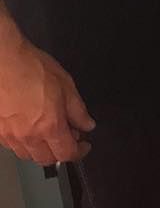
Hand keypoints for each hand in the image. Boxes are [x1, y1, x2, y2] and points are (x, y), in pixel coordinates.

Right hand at [0, 38, 94, 164]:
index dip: (79, 152)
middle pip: (47, 159)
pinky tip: (32, 129)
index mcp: (49, 126)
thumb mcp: (67, 86)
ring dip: (43, 150)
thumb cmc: (33, 70)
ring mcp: (10, 137)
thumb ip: (78, 110)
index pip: (67, 153)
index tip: (84, 146)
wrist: (4, 64)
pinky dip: (27, 144)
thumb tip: (87, 124)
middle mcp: (28, 137)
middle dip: (62, 152)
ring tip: (52, 132)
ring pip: (29, 155)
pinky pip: (15, 147)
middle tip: (70, 136)